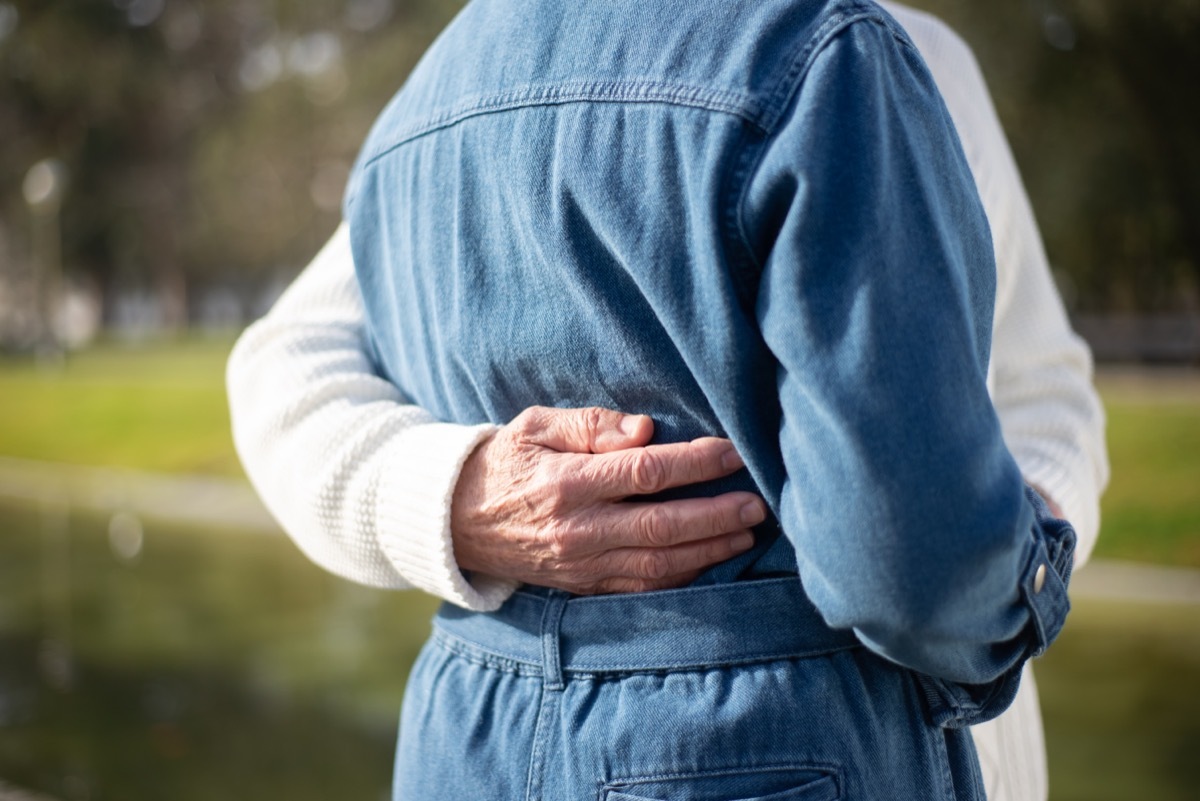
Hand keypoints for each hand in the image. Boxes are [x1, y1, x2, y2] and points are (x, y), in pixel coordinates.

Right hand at [450, 406, 765, 593]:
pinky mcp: (583, 586)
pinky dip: (681, 577)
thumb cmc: (506, 460)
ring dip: (708, 550)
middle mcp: (576, 529)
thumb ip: (592, 423)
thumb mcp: (537, 425)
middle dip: (716, 515)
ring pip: (658, 564)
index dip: (695, 463)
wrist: (457, 520)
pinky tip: (710, 559)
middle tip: (757, 503)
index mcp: (565, 482)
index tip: (732, 452)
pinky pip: (641, 587)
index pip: (644, 472)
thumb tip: (646, 430)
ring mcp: (580, 565)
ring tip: (746, 532)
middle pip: (661, 526)